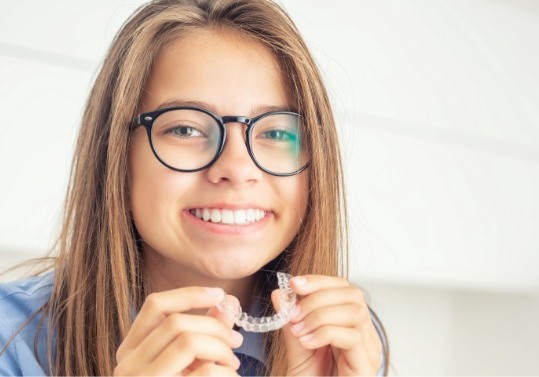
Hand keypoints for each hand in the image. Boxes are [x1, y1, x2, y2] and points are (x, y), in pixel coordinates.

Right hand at [114, 287, 242, 375]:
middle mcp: (127, 366)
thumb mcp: (185, 363)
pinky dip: (224, 371)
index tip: (220, 295)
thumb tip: (227, 303)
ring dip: (220, 348)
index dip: (190, 294)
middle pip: (177, 323)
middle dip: (216, 327)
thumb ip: (203, 332)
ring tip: (233, 363)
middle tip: (236, 340)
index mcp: (131, 351)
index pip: (155, 306)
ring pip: (188, 342)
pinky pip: (204, 372)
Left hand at [273, 275, 382, 375]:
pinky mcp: (367, 366)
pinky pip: (352, 336)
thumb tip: (280, 293)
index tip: (294, 283)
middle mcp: (365, 335)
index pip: (343, 288)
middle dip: (319, 296)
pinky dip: (325, 332)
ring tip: (298, 329)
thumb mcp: (297, 348)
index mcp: (350, 325)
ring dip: (320, 314)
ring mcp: (369, 350)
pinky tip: (307, 342)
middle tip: (293, 312)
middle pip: (353, 294)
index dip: (320, 281)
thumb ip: (291, 321)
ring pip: (355, 312)